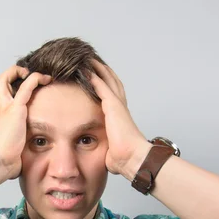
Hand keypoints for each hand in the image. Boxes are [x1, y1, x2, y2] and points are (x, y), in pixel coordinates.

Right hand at [0, 66, 51, 179]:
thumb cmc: (5, 160)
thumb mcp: (13, 148)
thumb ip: (18, 147)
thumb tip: (22, 163)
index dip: (8, 86)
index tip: (22, 87)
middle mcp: (0, 108)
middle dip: (10, 75)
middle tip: (25, 76)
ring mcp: (6, 107)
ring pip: (5, 79)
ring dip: (19, 72)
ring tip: (34, 74)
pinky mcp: (15, 108)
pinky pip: (26, 86)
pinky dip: (35, 78)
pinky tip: (45, 78)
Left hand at [88, 60, 149, 176]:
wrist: (132, 158)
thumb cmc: (124, 158)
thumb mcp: (111, 150)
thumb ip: (108, 148)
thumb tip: (106, 157)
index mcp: (120, 117)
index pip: (112, 95)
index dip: (105, 84)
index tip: (97, 77)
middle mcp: (120, 108)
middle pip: (112, 82)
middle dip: (103, 71)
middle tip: (93, 61)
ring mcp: (117, 105)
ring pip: (107, 80)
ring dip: (98, 69)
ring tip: (88, 59)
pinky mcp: (113, 105)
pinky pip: (101, 86)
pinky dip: (94, 76)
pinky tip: (86, 69)